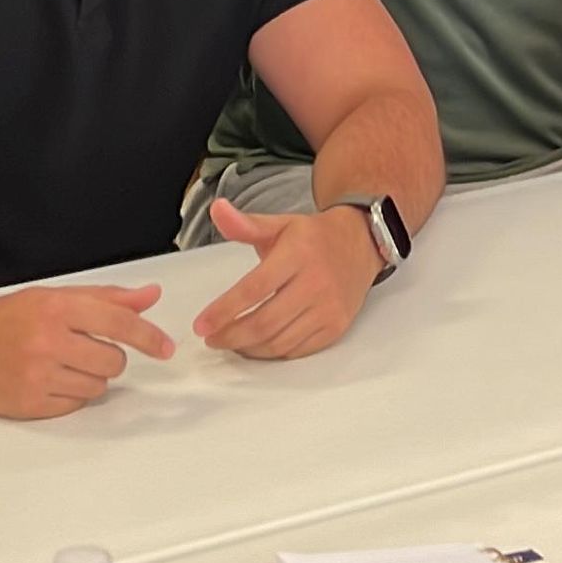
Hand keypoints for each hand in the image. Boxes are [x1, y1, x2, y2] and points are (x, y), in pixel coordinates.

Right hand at [0, 282, 173, 419]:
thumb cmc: (9, 318)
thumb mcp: (57, 297)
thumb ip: (107, 299)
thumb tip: (149, 297)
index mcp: (58, 308)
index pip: (119, 322)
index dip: (148, 336)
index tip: (166, 347)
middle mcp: (49, 341)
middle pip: (113, 361)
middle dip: (109, 357)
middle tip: (86, 349)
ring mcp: (37, 375)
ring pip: (97, 386)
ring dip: (91, 377)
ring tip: (63, 364)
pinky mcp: (28, 403)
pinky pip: (74, 405)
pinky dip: (72, 395)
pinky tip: (51, 380)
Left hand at [192, 200, 380, 358]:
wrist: (360, 244)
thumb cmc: (313, 237)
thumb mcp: (280, 224)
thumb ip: (245, 224)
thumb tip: (217, 209)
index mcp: (297, 254)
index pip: (254, 289)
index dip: (224, 310)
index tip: (201, 325)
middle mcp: (315, 282)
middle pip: (264, 322)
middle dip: (230, 335)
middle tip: (211, 338)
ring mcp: (328, 308)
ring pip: (278, 342)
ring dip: (248, 347)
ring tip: (230, 341)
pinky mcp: (335, 326)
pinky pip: (297, 350)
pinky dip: (272, 352)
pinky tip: (257, 345)